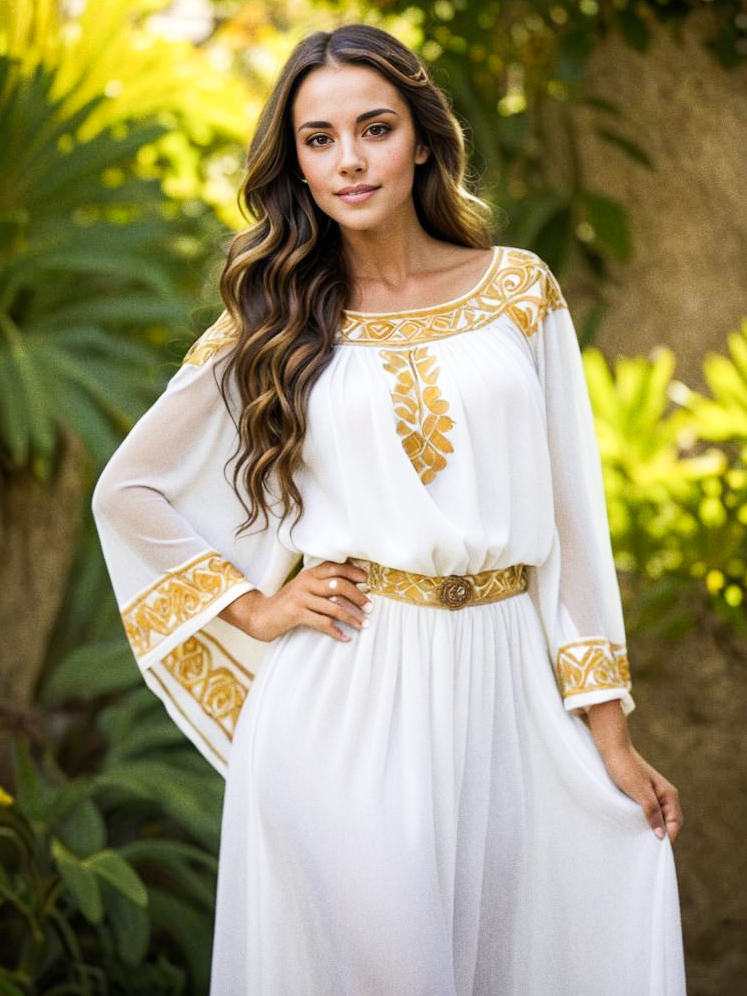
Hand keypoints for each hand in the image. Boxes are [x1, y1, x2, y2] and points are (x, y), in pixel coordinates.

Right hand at [217, 560, 371, 642]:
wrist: (260, 615)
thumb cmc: (286, 603)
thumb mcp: (302, 588)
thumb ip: (320, 585)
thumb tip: (349, 590)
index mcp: (308, 574)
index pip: (335, 568)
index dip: (353, 573)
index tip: (367, 581)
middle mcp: (305, 582)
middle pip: (339, 586)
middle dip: (358, 597)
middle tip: (370, 607)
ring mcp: (300, 597)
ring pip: (334, 607)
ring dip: (352, 617)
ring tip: (364, 624)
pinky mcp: (296, 613)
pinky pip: (323, 622)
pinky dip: (336, 631)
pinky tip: (346, 637)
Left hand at [586, 700, 682, 841]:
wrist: (612, 749)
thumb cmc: (625, 769)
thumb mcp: (639, 792)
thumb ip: (652, 812)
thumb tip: (661, 835)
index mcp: (669, 794)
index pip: (675, 823)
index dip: (667, 836)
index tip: (653, 848)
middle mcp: (665, 795)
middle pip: (668, 822)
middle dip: (660, 833)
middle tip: (645, 847)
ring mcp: (654, 794)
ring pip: (657, 817)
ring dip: (651, 827)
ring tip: (638, 838)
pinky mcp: (643, 793)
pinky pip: (648, 811)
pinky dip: (643, 819)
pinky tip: (632, 825)